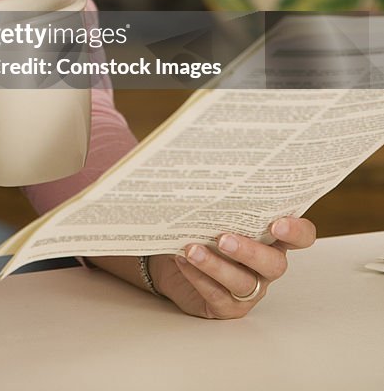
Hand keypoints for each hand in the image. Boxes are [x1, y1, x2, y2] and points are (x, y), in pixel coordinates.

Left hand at [151, 216, 315, 318]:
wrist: (175, 257)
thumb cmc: (203, 229)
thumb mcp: (217, 212)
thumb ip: (226, 201)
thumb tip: (212, 172)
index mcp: (272, 238)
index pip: (301, 236)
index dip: (296, 232)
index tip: (277, 224)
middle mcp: (266, 265)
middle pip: (274, 264)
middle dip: (250, 251)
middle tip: (223, 238)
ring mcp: (249, 289)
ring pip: (243, 282)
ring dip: (216, 265)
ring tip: (192, 250)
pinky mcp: (227, 306)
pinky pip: (216, 295)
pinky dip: (199, 277)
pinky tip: (183, 260)